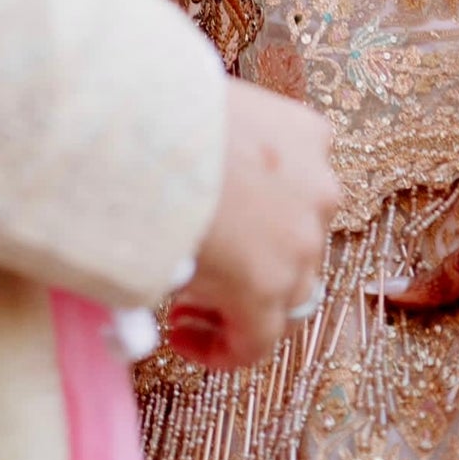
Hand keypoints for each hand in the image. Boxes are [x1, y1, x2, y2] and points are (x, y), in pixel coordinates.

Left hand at [164, 77, 337, 372]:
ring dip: (275, 228)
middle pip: (289, 287)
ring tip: (227, 213)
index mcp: (265, 288)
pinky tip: (242, 159)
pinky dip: (284, 170)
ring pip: (306, 223)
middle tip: (201, 278)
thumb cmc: (142, 192)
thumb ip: (181, 302)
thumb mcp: (153, 274)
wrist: (149, 112)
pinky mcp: (312, 133)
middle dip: (248, 291)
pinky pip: (307, 164)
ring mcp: (316, 184)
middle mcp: (304, 243)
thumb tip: (160, 321)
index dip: (219, 347)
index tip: (183, 330)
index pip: (259, 342)